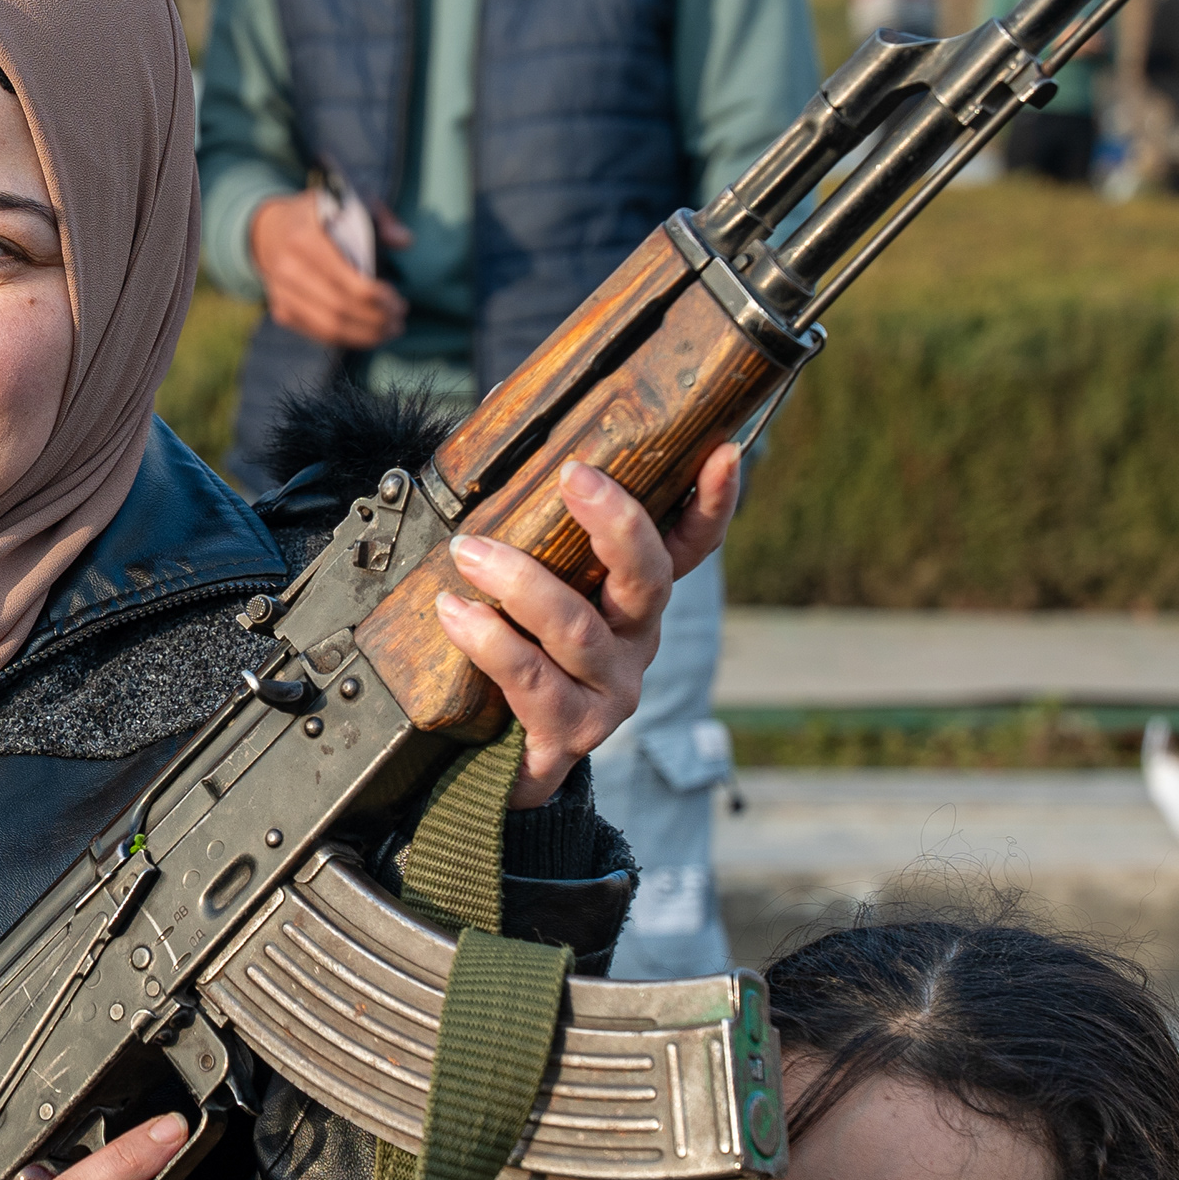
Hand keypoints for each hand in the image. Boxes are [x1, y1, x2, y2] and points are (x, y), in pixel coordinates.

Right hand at [248, 192, 405, 350]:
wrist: (267, 230)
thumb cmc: (317, 215)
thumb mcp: (347, 202)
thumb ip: (378, 218)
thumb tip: (406, 241)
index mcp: (305, 238)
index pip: (349, 282)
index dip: (379, 299)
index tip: (399, 303)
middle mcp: (288, 268)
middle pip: (340, 309)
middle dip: (376, 321)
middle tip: (398, 323)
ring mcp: (281, 292)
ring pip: (328, 327)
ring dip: (364, 336)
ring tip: (388, 332)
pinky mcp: (280, 309)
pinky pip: (316, 333)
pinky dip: (345, 338)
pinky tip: (366, 334)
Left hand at [434, 448, 740, 808]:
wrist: (489, 767)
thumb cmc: (514, 656)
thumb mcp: (532, 589)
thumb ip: (531, 523)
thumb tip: (502, 412)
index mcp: (635, 601)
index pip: (688, 546)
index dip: (711, 503)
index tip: (723, 452)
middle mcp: (635, 643)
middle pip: (647, 578)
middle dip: (615, 522)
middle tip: (573, 476)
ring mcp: (608, 693)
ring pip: (578, 630)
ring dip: (522, 583)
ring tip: (469, 552)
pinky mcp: (568, 734)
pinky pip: (533, 682)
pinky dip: (490, 642)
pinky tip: (455, 613)